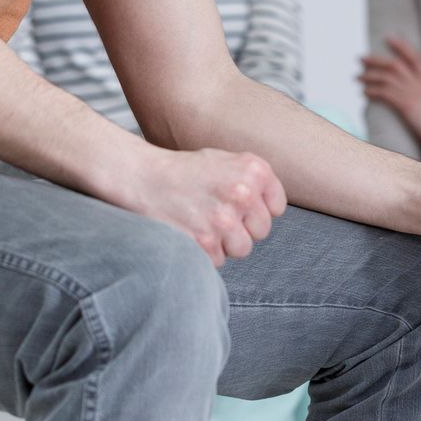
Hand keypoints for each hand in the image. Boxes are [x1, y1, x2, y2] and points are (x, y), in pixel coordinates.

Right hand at [127, 145, 285, 266]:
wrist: (143, 177)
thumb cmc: (186, 170)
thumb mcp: (226, 160)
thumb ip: (254, 180)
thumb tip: (272, 209)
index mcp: (255, 170)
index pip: (276, 208)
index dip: (257, 209)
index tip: (238, 205)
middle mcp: (243, 194)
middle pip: (261, 231)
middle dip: (242, 227)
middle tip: (217, 214)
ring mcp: (223, 220)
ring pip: (242, 248)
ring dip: (225, 242)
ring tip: (204, 223)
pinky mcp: (204, 242)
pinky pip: (218, 260)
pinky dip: (205, 252)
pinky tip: (191, 232)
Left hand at [359, 36, 420, 156]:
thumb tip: (407, 98)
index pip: (414, 56)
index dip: (401, 45)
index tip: (389, 36)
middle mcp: (419, 83)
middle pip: (394, 64)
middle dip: (375, 60)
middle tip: (360, 58)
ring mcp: (413, 93)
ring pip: (386, 77)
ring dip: (368, 76)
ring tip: (357, 78)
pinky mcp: (406, 105)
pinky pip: (385, 93)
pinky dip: (372, 91)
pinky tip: (364, 93)